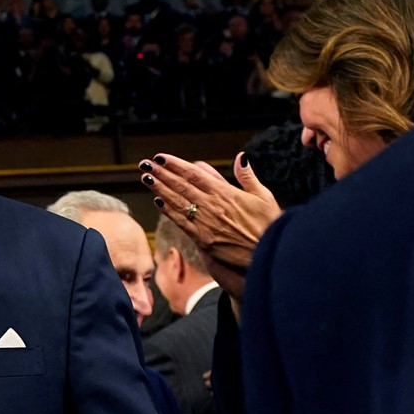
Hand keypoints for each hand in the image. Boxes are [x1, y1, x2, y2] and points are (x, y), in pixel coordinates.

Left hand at [141, 151, 281, 276]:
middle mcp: (213, 206)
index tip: (161, 158)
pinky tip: (157, 201)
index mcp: (226, 193)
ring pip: (177, 202)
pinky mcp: (203, 240)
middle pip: (181, 186)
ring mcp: (206, 223)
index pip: (195, 174)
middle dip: (161, 173)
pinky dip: (168, 211)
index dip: (176, 165)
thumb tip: (240, 156)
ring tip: (146, 178)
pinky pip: (181, 222)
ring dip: (159, 188)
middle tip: (144, 164)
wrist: (268, 256)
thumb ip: (248, 177)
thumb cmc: (269, 226)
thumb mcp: (264, 197)